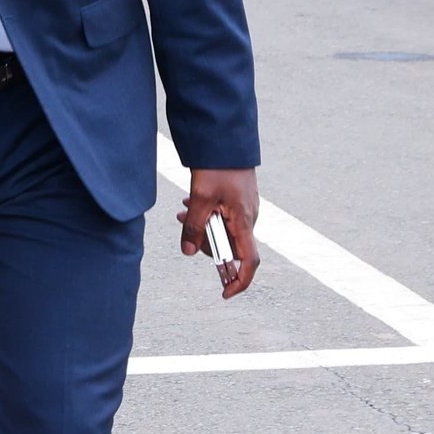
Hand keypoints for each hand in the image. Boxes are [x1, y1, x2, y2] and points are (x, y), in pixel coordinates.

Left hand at [177, 166, 260, 298]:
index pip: (249, 261)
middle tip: (185, 225)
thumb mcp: (200, 198)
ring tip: (184, 210)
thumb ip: (194, 227)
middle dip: (206, 243)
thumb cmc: (218, 167)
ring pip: (223, 231)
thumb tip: (188, 252)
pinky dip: (207, 216)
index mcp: (244, 221)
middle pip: (230, 247)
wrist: (225, 141)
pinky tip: (190, 202)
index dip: (239, 281)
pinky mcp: (237, 201)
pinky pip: (222, 217)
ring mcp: (244, 210)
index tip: (225, 293)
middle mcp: (248, 218)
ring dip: (202, 227)